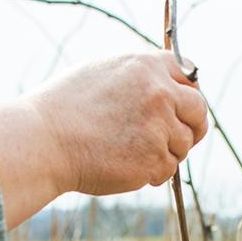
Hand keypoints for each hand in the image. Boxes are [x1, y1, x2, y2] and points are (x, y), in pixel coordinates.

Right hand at [0, 51, 207, 228]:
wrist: (43, 141)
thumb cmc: (63, 110)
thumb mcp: (103, 73)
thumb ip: (139, 78)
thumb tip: (166, 89)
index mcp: (147, 66)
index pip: (189, 76)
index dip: (187, 96)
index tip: (182, 110)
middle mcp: (159, 92)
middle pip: (198, 111)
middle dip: (192, 127)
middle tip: (177, 141)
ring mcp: (159, 126)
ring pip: (183, 145)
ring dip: (166, 154)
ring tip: (133, 155)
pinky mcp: (154, 159)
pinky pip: (167, 170)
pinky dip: (152, 174)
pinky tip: (126, 168)